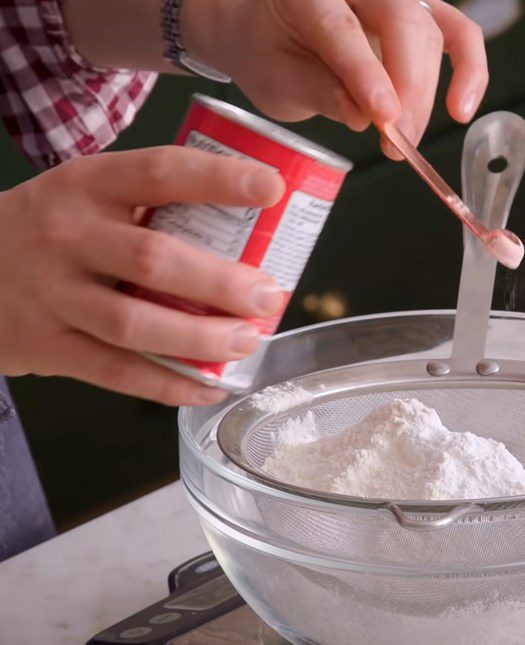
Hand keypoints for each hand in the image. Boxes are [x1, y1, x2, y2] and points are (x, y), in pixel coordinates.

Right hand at [0, 146, 284, 405]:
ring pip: (137, 323)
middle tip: (268, 296)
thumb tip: (250, 233)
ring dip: (201, 338)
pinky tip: (210, 388)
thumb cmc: (49, 231)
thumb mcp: (86, 198)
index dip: (220, 179)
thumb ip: (148, 209)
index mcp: (86, 185)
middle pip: (155, 259)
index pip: (159, 172)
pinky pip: (118, 373)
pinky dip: (169, 385)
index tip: (272, 189)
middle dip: (221, 282)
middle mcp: (67, 235)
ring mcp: (55, 295)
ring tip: (247, 341)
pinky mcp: (49, 346)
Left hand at [183, 0, 488, 157]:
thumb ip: (317, 91)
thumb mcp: (273, 78)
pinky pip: (457, 32)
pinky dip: (469, 69)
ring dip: (428, 95)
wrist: (263, 23)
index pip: (345, 31)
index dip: (367, 76)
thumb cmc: (267, 48)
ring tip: (406, 141)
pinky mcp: (417, 15)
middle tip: (397, 145)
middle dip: (409, 92)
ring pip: (432, 32)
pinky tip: (462, 108)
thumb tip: (364, 115)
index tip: (383, 119)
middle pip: (404, 26)